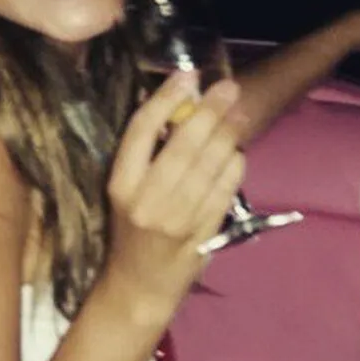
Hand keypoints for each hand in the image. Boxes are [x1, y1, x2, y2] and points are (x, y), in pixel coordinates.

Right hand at [102, 74, 245, 322]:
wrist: (139, 285)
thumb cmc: (130, 230)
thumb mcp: (125, 191)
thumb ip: (144, 153)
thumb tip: (170, 104)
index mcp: (121, 184)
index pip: (142, 131)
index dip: (165, 99)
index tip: (186, 75)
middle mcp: (147, 200)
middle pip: (182, 145)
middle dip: (209, 111)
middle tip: (227, 87)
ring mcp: (177, 218)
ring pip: (209, 165)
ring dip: (228, 134)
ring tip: (238, 111)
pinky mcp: (203, 231)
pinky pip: (225, 188)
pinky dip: (234, 164)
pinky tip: (237, 150)